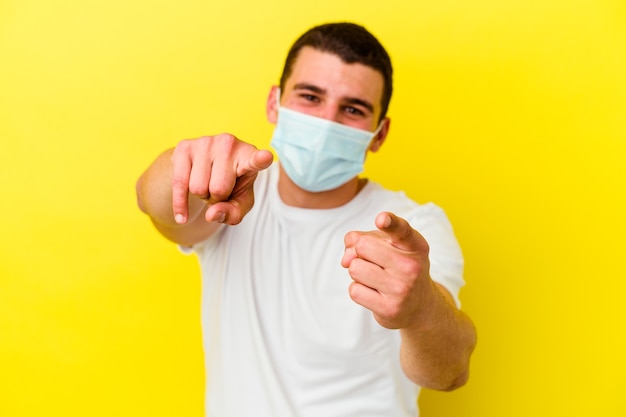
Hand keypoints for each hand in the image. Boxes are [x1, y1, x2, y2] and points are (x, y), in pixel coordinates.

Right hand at [171, 133, 272, 224]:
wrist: (205, 165)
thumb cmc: (230, 184)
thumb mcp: (240, 202)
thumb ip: (233, 213)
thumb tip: (212, 214)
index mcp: (249, 156)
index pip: (256, 160)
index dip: (260, 159)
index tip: (266, 157)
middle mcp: (229, 144)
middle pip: (218, 189)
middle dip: (216, 198)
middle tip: (219, 190)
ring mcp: (206, 142)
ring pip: (197, 188)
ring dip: (201, 195)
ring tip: (207, 184)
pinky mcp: (185, 146)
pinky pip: (179, 184)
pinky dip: (180, 205)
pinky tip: (183, 217)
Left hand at [341, 212, 432, 328]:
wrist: (419, 305)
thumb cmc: (399, 268)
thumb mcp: (389, 246)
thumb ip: (364, 239)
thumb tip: (346, 258)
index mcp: (414, 245)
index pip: (401, 230)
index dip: (390, 222)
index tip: (381, 219)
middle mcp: (411, 266)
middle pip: (362, 246)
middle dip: (360, 253)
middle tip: (375, 262)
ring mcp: (401, 289)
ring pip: (354, 268)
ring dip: (358, 273)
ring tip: (375, 278)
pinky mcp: (389, 309)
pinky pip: (354, 291)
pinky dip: (359, 290)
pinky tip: (374, 293)